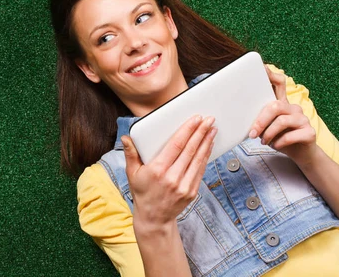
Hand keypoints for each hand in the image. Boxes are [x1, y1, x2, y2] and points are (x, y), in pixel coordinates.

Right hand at [121, 115, 216, 232]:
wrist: (154, 218)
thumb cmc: (142, 193)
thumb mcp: (132, 173)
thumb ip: (130, 154)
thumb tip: (126, 137)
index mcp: (157, 170)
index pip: (176, 145)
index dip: (187, 130)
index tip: (195, 119)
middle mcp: (172, 178)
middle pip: (190, 150)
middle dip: (201, 132)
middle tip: (209, 119)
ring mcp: (184, 186)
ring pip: (198, 159)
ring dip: (207, 142)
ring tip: (212, 129)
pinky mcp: (191, 191)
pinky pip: (200, 170)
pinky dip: (206, 156)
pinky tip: (208, 146)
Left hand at [249, 66, 318, 166]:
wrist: (301, 154)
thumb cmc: (280, 137)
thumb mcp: (266, 126)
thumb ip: (259, 118)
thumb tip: (240, 114)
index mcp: (282, 103)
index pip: (279, 83)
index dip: (271, 75)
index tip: (262, 69)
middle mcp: (294, 107)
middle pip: (275, 106)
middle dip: (260, 121)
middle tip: (252, 133)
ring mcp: (303, 119)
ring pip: (281, 121)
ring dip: (268, 134)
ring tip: (265, 141)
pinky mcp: (310, 132)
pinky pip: (290, 135)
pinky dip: (279, 142)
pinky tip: (276, 145)